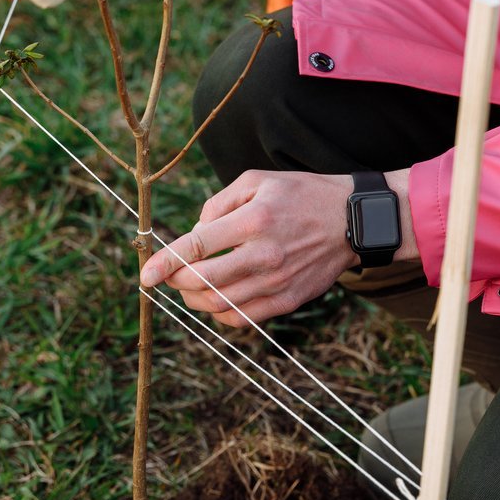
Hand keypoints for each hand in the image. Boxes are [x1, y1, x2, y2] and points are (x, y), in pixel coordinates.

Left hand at [140, 169, 416, 326]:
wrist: (354, 221)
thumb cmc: (302, 194)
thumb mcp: (258, 181)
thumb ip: (219, 202)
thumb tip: (195, 232)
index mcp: (254, 220)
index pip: (197, 247)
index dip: (165, 263)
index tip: (145, 275)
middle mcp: (264, 255)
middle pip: (202, 282)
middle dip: (176, 281)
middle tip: (168, 275)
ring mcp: (277, 282)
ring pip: (219, 304)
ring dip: (194, 299)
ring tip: (190, 286)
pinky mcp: (287, 300)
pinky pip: (242, 318)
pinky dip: (220, 313)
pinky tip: (217, 298)